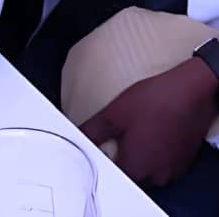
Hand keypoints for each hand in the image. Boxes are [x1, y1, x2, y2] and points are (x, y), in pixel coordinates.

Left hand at [80, 58, 217, 186]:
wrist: (189, 91)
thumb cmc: (154, 102)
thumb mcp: (114, 114)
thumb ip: (92, 132)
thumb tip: (78, 139)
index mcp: (136, 169)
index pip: (111, 174)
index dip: (102, 157)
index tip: (100, 142)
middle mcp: (156, 177)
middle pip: (129, 174)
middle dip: (119, 155)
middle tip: (118, 131)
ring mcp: (172, 171)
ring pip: (146, 168)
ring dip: (137, 153)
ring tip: (135, 128)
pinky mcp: (182, 162)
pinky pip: (161, 163)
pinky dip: (153, 151)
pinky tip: (151, 131)